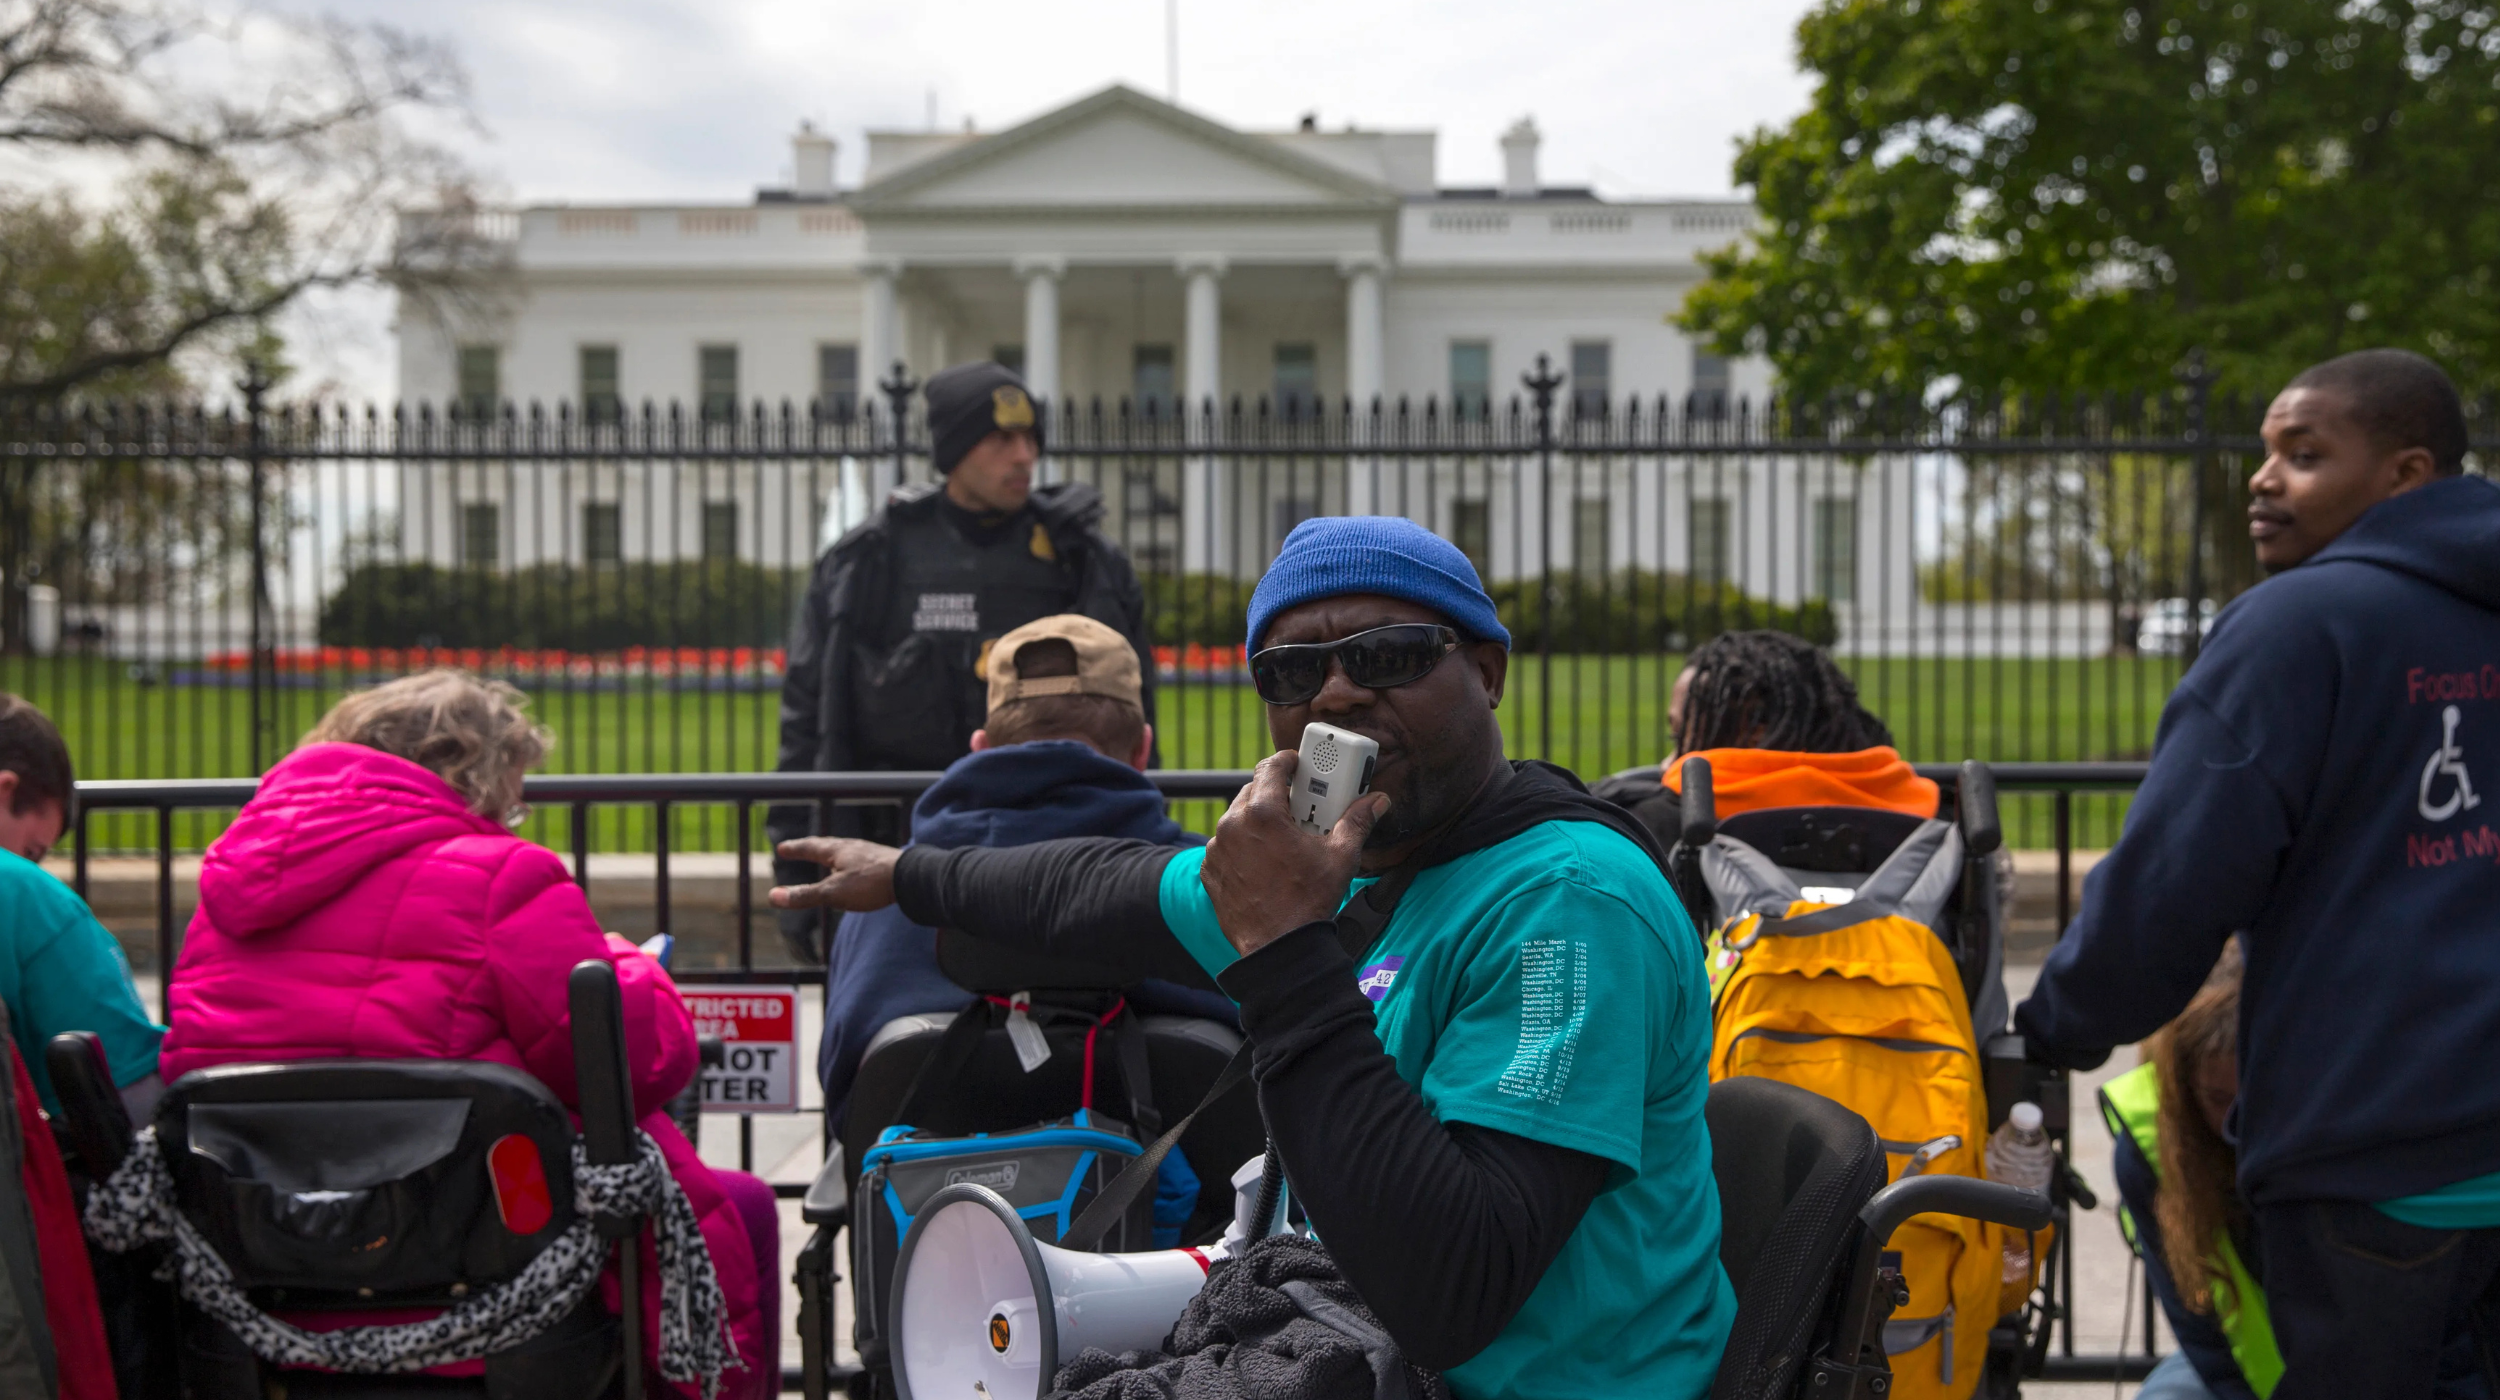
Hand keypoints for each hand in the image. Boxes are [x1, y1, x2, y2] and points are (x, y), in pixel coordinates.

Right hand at [769, 837, 902, 911]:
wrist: (911, 878)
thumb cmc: (871, 884)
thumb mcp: (833, 893)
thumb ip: (804, 896)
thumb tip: (773, 896)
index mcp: (837, 850)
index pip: (810, 847)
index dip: (795, 849)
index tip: (782, 848)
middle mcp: (853, 847)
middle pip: (827, 845)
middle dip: (811, 847)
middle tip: (801, 847)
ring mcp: (869, 853)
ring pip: (845, 851)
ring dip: (832, 853)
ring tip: (828, 857)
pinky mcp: (883, 862)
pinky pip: (860, 859)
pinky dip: (850, 862)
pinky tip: (858, 870)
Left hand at [1200, 750, 1389, 957]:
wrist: (1278, 949)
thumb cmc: (1308, 902)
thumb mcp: (1340, 857)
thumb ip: (1357, 822)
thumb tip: (1376, 802)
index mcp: (1263, 813)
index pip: (1271, 766)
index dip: (1287, 761)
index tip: (1298, 764)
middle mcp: (1233, 825)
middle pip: (1254, 790)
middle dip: (1277, 793)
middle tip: (1300, 806)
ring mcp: (1217, 848)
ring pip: (1237, 817)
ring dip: (1258, 819)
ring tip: (1284, 837)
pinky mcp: (1210, 870)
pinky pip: (1226, 844)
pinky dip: (1243, 845)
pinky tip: (1265, 860)